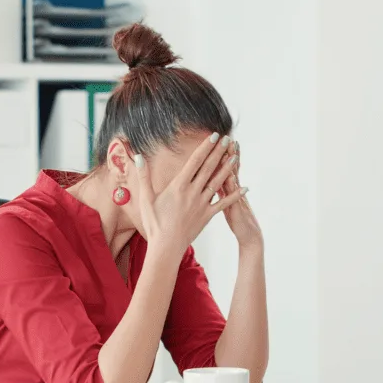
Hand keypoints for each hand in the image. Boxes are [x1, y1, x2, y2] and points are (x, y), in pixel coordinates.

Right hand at [135, 133, 245, 252]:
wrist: (166, 247)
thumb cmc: (154, 223)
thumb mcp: (146, 198)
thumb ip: (144, 176)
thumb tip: (137, 157)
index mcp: (179, 186)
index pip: (195, 161)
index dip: (206, 147)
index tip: (214, 135)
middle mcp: (193, 192)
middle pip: (209, 167)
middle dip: (219, 152)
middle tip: (229, 139)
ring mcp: (202, 204)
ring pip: (218, 182)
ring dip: (228, 168)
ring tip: (236, 156)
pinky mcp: (208, 215)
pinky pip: (224, 203)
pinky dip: (234, 195)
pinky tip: (244, 188)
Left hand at [217, 140, 262, 247]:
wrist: (250, 235)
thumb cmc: (237, 219)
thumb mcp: (228, 202)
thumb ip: (221, 189)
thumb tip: (212, 177)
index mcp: (229, 188)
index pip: (224, 167)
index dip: (222, 154)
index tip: (220, 140)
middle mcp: (234, 190)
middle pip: (230, 169)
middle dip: (228, 154)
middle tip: (228, 138)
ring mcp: (236, 198)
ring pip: (233, 179)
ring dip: (233, 166)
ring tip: (232, 151)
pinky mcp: (236, 209)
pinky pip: (233, 196)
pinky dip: (233, 187)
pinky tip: (231, 177)